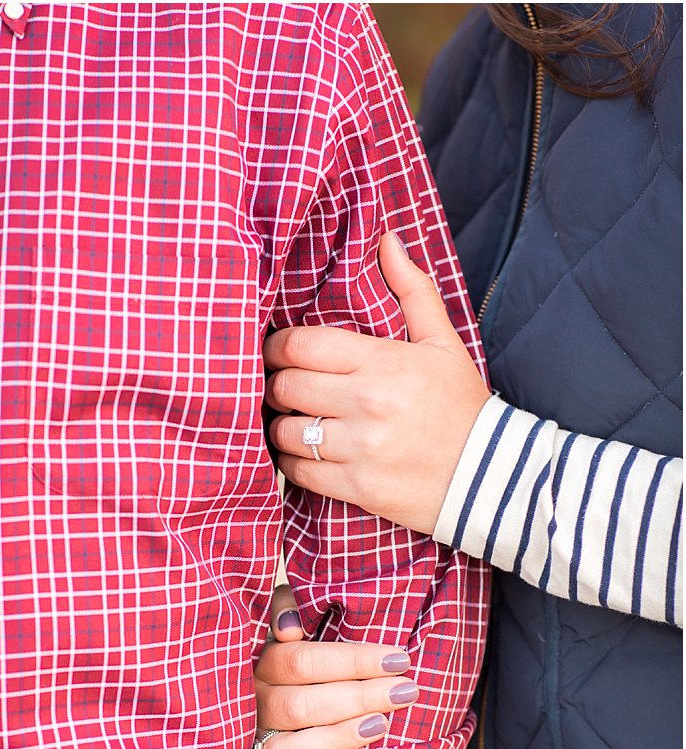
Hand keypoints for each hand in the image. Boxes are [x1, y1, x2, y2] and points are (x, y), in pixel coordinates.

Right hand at [253, 585, 418, 748]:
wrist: (232, 715)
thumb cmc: (282, 671)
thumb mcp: (276, 632)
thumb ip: (282, 610)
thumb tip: (291, 625)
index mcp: (258, 667)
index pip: (301, 660)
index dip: (351, 660)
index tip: (399, 659)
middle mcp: (252, 707)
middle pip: (300, 704)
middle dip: (358, 696)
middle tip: (407, 691)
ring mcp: (248, 745)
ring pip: (285, 747)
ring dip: (333, 738)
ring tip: (381, 726)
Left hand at [263, 232, 490, 534]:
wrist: (494, 475)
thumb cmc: (461, 404)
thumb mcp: (443, 342)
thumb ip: (412, 291)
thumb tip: (386, 241)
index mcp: (384, 362)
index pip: (300, 346)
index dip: (275, 347)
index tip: (276, 351)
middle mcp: (368, 403)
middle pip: (284, 386)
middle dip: (274, 384)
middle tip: (281, 386)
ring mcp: (361, 448)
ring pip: (285, 431)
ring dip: (281, 425)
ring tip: (292, 420)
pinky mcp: (357, 488)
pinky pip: (298, 472)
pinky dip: (292, 462)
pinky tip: (304, 452)